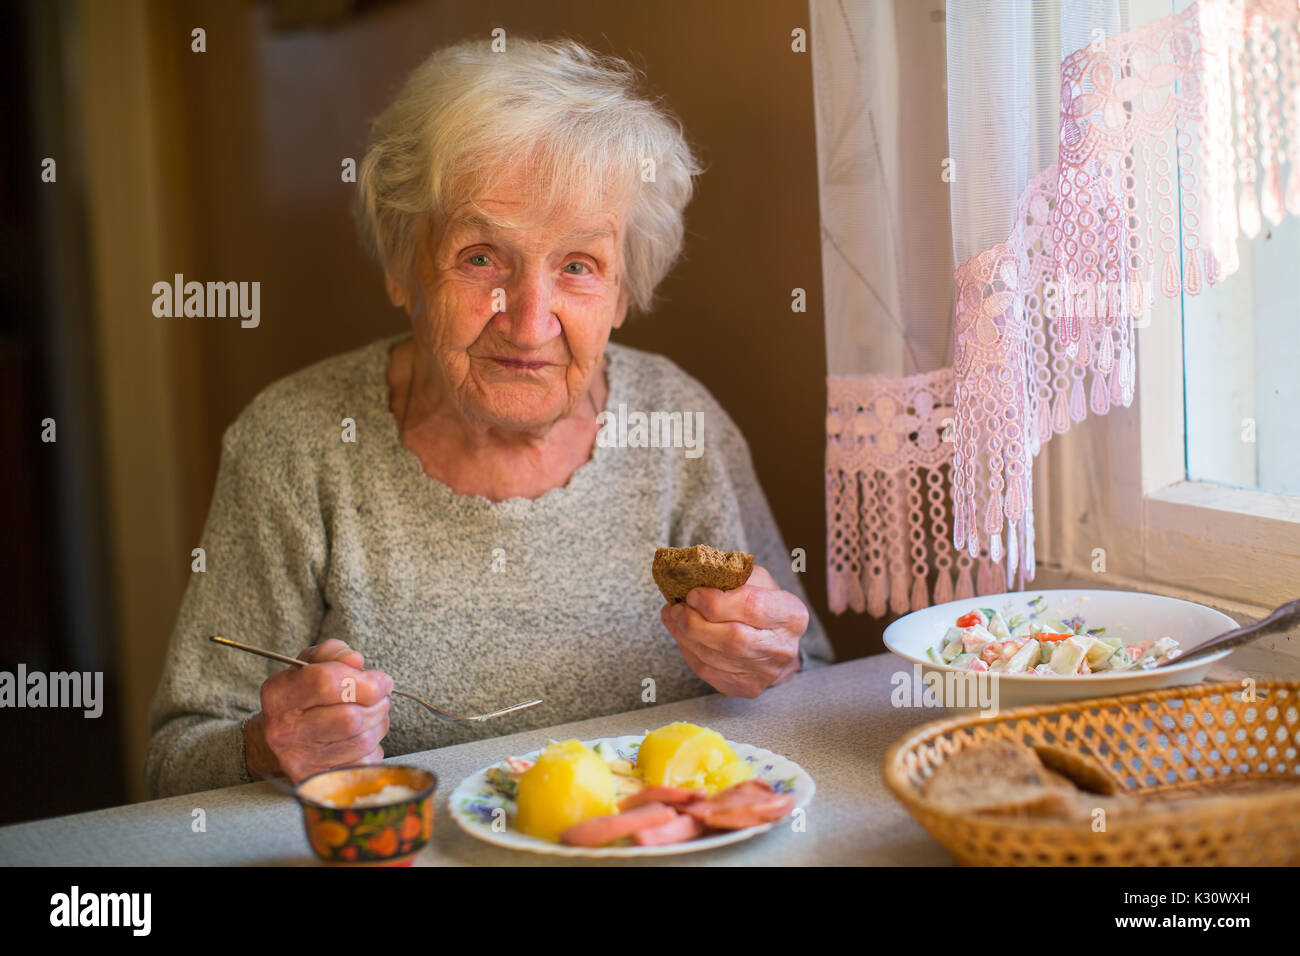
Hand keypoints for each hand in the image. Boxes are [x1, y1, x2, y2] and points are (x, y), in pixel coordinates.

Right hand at [245, 638, 393, 782]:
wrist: (282, 737)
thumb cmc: (303, 695)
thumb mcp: (310, 664)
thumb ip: (333, 653)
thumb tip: (356, 661)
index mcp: (279, 695)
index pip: (326, 682)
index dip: (364, 679)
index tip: (380, 680)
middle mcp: (284, 731)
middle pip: (350, 717)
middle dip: (378, 703)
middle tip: (381, 696)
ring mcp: (300, 760)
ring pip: (362, 740)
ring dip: (379, 723)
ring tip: (373, 713)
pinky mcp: (319, 779)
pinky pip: (364, 763)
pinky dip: (374, 747)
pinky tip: (363, 736)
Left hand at [660, 564, 807, 697]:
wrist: (775, 642)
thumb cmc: (763, 604)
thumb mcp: (757, 581)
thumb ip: (732, 577)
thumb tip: (695, 577)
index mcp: (791, 615)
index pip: (752, 607)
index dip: (716, 601)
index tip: (693, 593)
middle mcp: (783, 648)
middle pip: (732, 639)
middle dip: (695, 622)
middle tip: (677, 608)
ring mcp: (765, 673)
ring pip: (715, 657)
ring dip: (685, 636)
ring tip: (673, 617)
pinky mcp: (746, 687)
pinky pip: (708, 671)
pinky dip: (688, 651)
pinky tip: (681, 635)